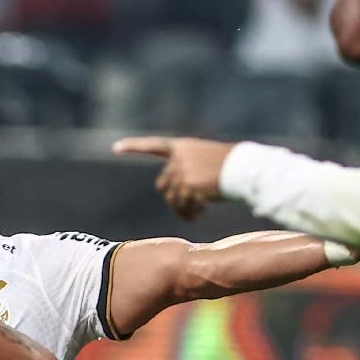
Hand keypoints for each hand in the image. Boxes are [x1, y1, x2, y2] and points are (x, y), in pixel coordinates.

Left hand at [113, 136, 234, 219]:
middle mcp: (179, 158)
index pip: (153, 146)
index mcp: (182, 147)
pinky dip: (189, 214)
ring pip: (172, 199)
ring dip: (182, 209)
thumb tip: (172, 197)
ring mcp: (183, 172)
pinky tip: (200, 214)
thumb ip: (187, 171)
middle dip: (173, 198)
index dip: (133, 146)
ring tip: (196, 212)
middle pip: (163, 185)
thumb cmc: (231, 165)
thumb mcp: (206, 160)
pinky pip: (183, 207)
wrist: (243, 168)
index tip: (115, 147)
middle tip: (188, 207)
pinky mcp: (189, 186)